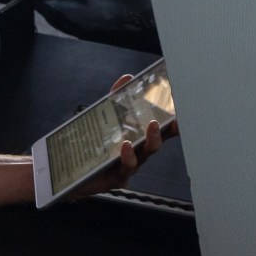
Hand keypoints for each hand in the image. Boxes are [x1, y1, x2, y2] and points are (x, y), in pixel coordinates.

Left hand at [64, 74, 177, 201]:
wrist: (72, 172)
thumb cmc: (96, 146)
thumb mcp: (105, 118)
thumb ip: (116, 98)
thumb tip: (127, 78)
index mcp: (138, 139)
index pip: (161, 130)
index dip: (173, 123)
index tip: (182, 110)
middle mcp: (138, 153)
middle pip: (157, 142)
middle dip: (168, 130)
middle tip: (173, 118)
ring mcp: (130, 167)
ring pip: (145, 155)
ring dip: (152, 140)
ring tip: (152, 126)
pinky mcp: (117, 178)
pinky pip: (126, 169)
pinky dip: (128, 157)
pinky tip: (126, 146)